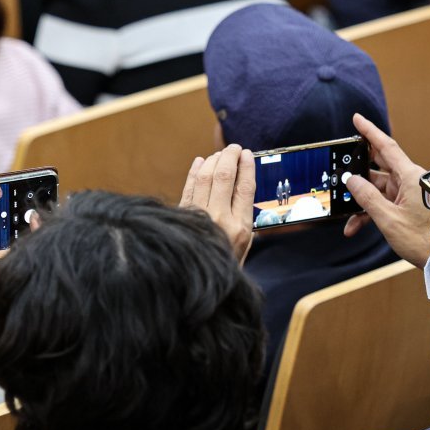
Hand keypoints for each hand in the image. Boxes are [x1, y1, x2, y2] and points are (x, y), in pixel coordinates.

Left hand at [180, 144, 254, 264]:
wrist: (200, 280)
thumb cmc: (225, 262)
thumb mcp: (244, 244)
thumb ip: (243, 218)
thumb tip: (241, 188)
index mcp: (240, 227)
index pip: (245, 187)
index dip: (246, 166)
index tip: (247, 154)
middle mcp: (220, 219)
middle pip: (225, 177)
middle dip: (229, 157)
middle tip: (233, 148)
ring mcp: (199, 217)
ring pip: (205, 178)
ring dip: (213, 161)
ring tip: (219, 154)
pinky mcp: (182, 217)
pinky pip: (188, 188)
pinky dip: (194, 172)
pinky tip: (199, 162)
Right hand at [342, 113, 429, 266]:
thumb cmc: (423, 238)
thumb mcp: (388, 219)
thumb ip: (367, 197)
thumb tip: (352, 180)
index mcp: (410, 177)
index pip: (386, 147)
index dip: (370, 132)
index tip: (357, 119)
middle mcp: (411, 181)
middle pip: (379, 166)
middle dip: (357, 169)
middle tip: (340, 165)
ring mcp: (409, 194)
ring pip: (378, 189)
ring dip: (360, 201)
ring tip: (345, 214)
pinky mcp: (408, 206)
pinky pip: (384, 203)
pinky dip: (369, 213)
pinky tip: (355, 227)